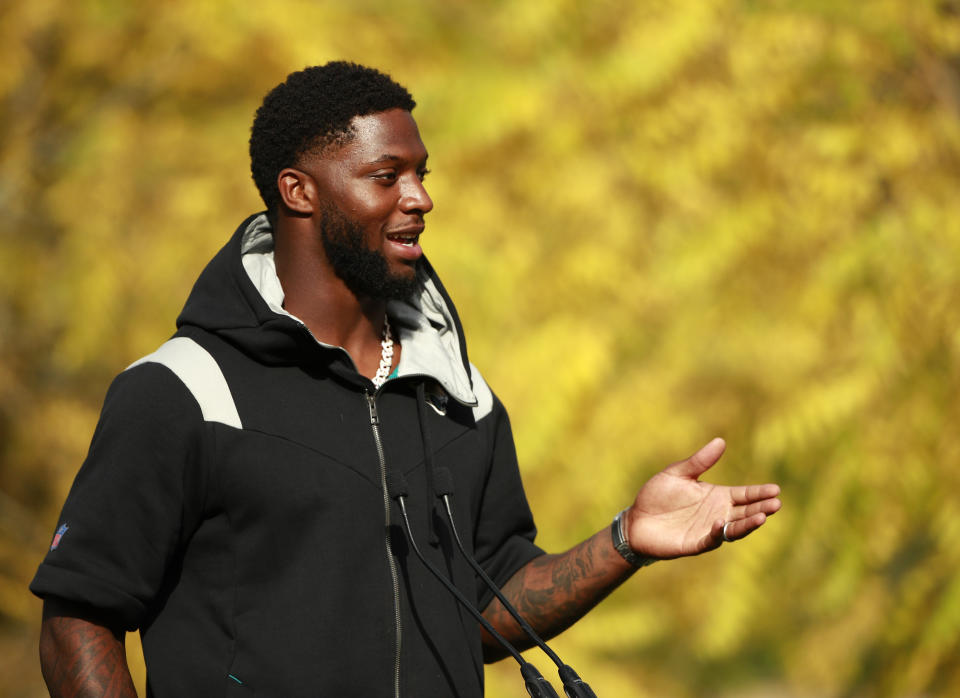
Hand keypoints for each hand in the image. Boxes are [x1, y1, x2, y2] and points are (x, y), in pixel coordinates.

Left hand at [625, 438, 780, 558]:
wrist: (636, 519)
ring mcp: (709, 530)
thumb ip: (699, 461)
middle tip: (776, 503)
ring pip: (735, 528)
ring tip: (762, 517)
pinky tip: (722, 523)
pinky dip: (719, 533)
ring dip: (748, 524)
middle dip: (761, 508)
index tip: (776, 489)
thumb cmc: (656, 495)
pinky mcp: (696, 543)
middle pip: (745, 512)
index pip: (744, 494)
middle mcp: (718, 513)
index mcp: (716, 496)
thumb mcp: (678, 473)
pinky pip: (712, 539)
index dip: (759, 492)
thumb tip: (721, 441)